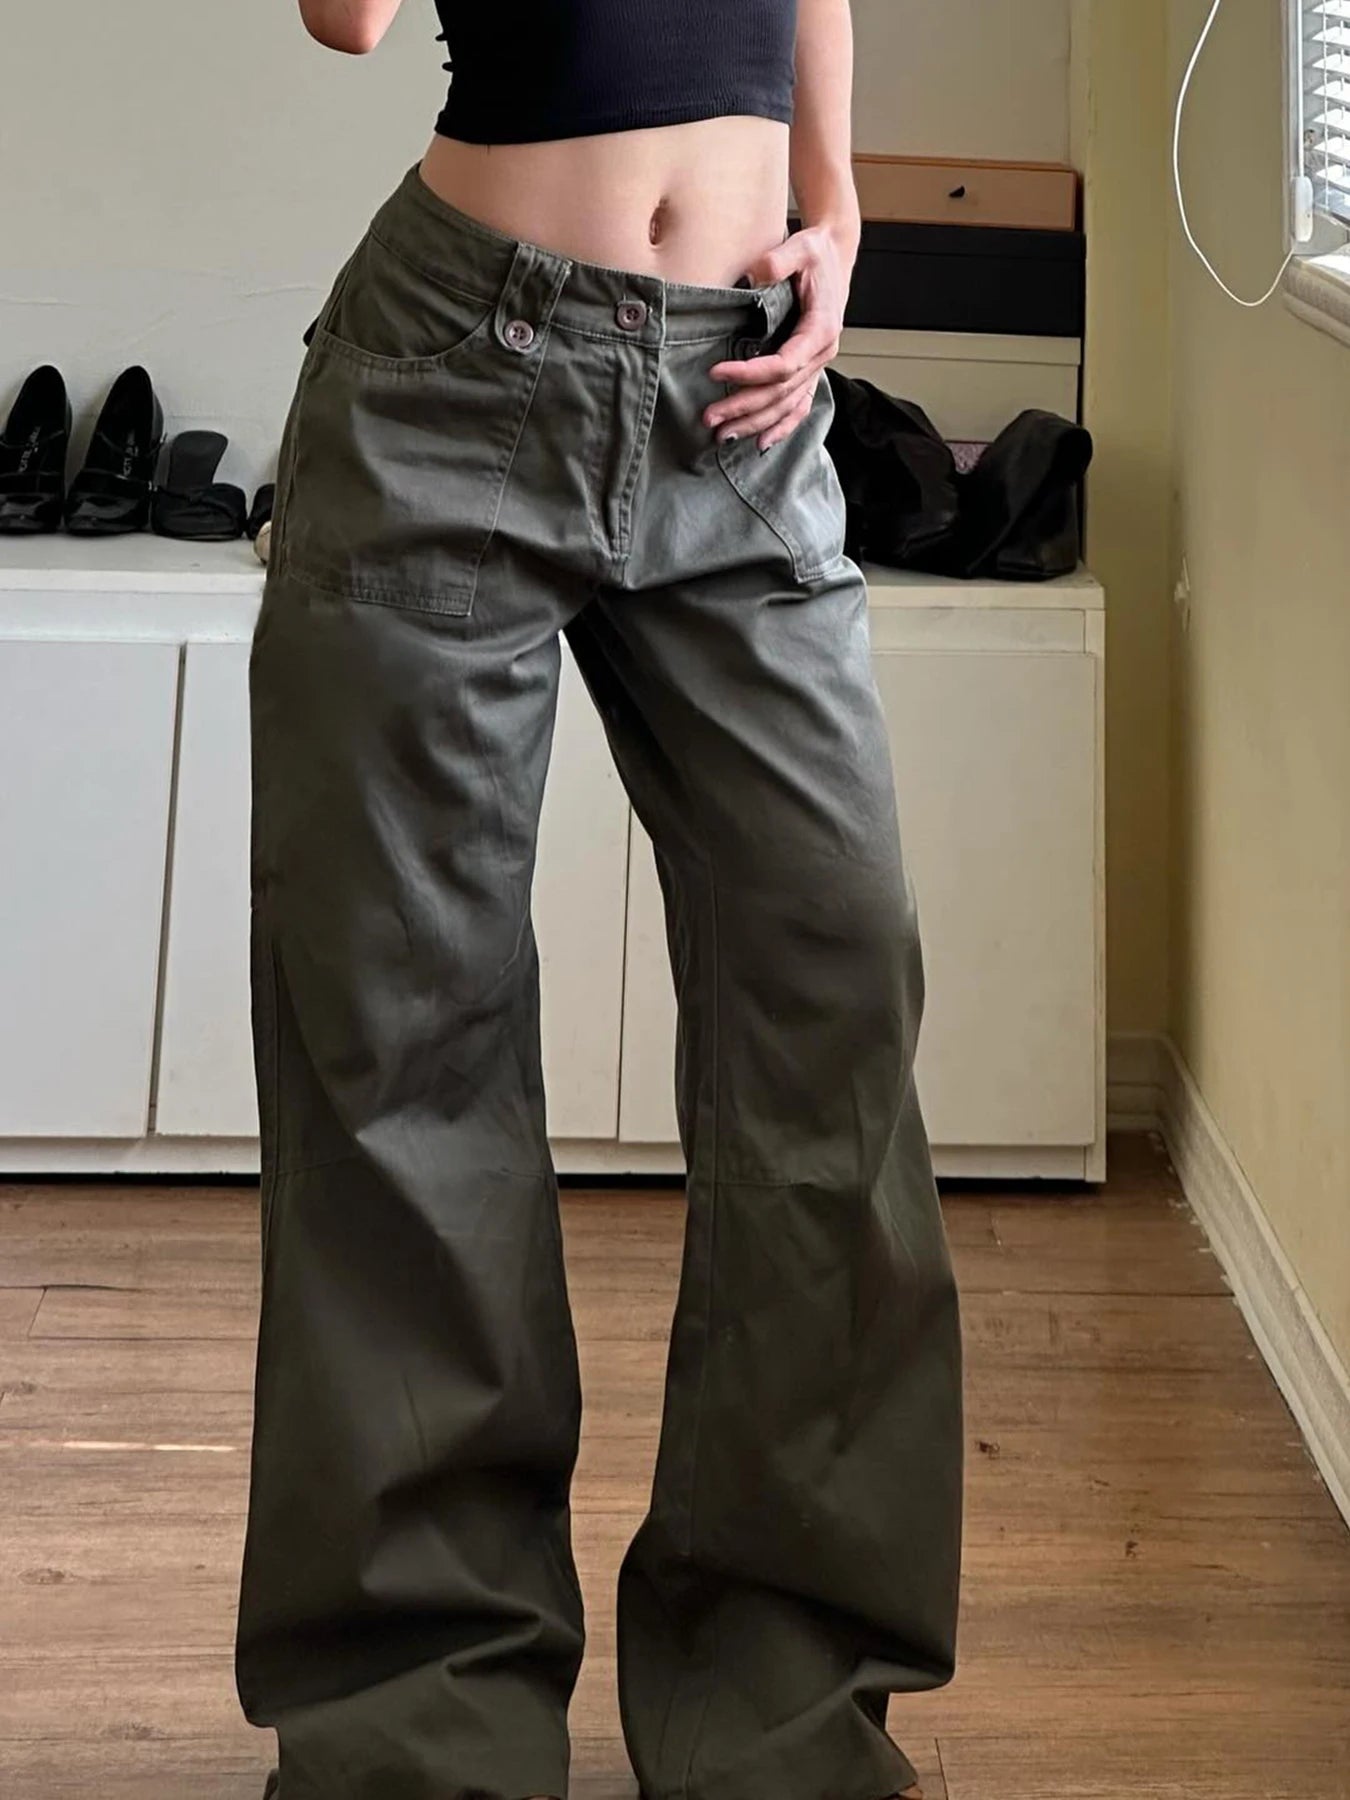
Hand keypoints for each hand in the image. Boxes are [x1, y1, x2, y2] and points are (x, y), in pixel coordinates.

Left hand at [703, 221, 853, 451]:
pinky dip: (781, 427)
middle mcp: (822, 354)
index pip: (783, 364)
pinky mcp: (810, 370)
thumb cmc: (816, 253)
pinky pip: (799, 407)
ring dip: (755, 424)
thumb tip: (756, 272)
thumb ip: (780, 259)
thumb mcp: (802, 246)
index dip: (750, 373)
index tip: (716, 373)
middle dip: (744, 407)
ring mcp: (817, 366)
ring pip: (787, 406)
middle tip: (709, 418)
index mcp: (821, 329)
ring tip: (722, 436)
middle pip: (781, 393)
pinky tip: (759, 443)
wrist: (834, 257)